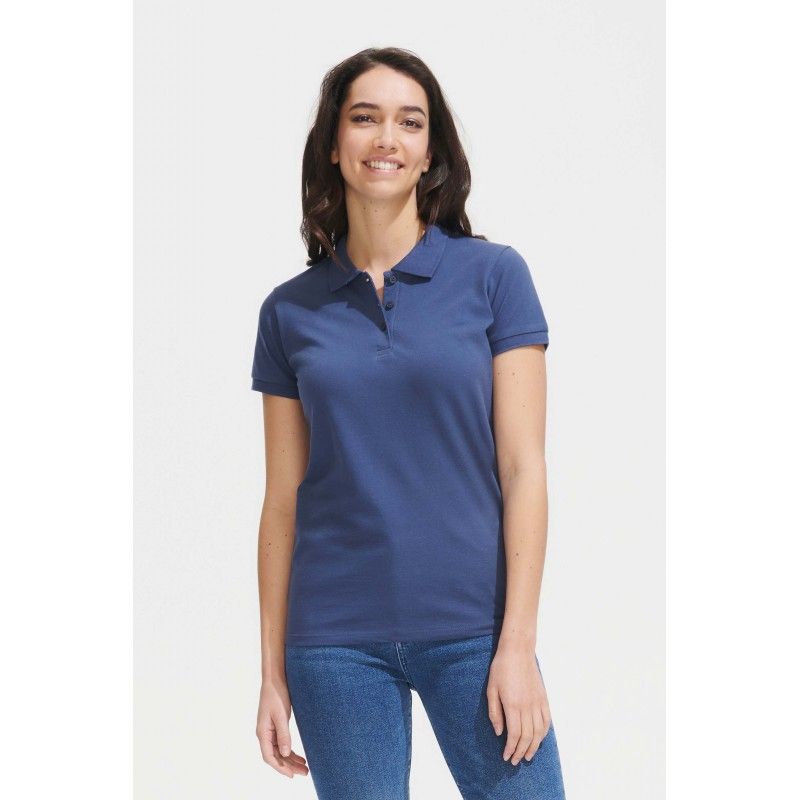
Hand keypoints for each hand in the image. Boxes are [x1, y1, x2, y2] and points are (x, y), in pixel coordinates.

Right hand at [256, 677, 308, 778]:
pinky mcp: (276, 725)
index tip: (292, 775)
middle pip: (276, 756)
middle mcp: (264, 734)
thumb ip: (283, 735)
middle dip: (289, 766)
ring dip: (291, 759)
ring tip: (304, 767)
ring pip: (279, 751)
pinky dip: (290, 750)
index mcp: (263, 733)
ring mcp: (269, 730)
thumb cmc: (276, 694)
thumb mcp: (281, 715)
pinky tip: (299, 755)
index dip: (280, 768)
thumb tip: (286, 754)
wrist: (275, 679)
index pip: (269, 757)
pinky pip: (281, 743)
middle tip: (304, 772)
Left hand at [486, 640, 550, 764]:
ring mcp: (537, 702)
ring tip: (527, 756)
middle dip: (521, 752)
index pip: (515, 734)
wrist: (518, 651)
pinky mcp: (544, 698)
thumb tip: (499, 732)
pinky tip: (539, 739)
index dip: (511, 748)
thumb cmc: (501, 669)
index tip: (506, 756)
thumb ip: (495, 712)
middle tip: (515, 761)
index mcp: (513, 705)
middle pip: (528, 737)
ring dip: (534, 747)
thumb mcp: (491, 689)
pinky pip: (546, 720)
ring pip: (539, 732)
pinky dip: (544, 733)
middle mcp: (527, 706)